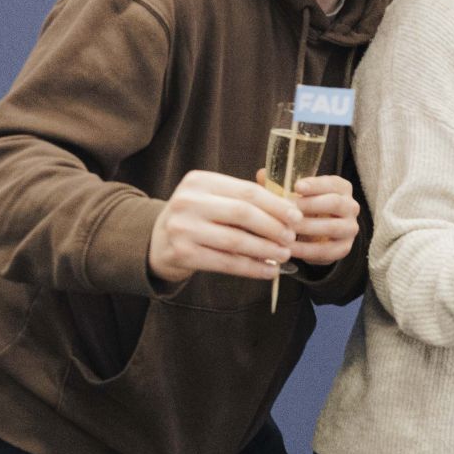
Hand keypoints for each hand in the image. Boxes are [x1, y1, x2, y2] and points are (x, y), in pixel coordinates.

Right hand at [148, 169, 298, 283]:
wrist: (156, 241)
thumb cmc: (198, 217)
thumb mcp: (214, 198)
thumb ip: (246, 199)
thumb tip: (292, 210)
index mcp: (201, 181)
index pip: (247, 191)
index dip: (277, 205)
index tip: (297, 216)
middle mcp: (188, 201)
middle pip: (243, 213)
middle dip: (273, 227)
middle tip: (291, 237)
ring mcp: (182, 228)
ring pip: (235, 240)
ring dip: (265, 250)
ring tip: (284, 255)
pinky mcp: (181, 254)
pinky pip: (225, 262)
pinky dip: (250, 268)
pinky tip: (268, 271)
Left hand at [280, 174, 360, 266]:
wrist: (316, 237)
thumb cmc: (304, 210)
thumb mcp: (294, 195)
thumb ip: (280, 186)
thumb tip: (261, 174)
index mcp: (341, 188)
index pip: (332, 183)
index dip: (315, 185)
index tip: (296, 186)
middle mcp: (351, 206)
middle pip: (335, 203)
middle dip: (310, 206)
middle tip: (289, 211)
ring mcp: (350, 228)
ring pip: (332, 227)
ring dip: (307, 229)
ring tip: (286, 230)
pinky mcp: (344, 248)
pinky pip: (327, 250)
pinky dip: (306, 250)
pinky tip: (289, 248)